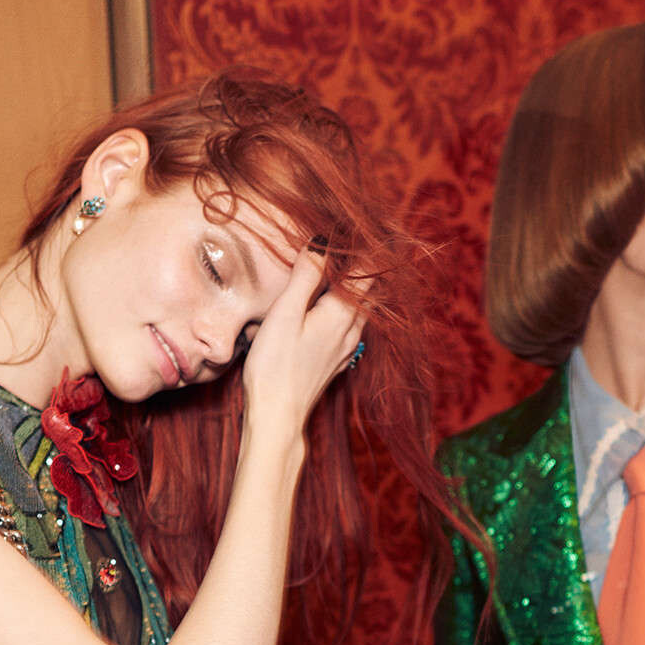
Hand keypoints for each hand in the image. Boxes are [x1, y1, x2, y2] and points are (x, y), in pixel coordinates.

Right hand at [236, 246, 360, 446]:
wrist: (276, 418)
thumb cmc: (276, 366)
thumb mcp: (286, 313)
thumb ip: (306, 276)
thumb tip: (322, 242)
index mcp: (343, 313)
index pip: (367, 270)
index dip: (365, 247)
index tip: (357, 226)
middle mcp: (353, 330)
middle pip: (369, 289)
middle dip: (362, 264)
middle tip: (351, 240)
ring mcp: (346, 348)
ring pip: (361, 308)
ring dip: (353, 287)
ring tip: (341, 267)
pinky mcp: (335, 361)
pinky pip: (350, 325)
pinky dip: (344, 307)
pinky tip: (330, 306)